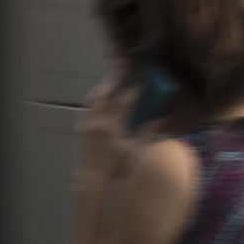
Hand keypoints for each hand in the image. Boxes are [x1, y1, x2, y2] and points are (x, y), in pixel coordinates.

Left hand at [76, 64, 145, 178]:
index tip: (142, 81)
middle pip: (105, 93)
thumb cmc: (115, 167)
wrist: (90, 177)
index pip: (124, 102)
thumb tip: (162, 119)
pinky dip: (96, 98)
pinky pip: (88, 106)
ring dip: (104, 86)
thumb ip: (148, 133)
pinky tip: (101, 96)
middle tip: (122, 66)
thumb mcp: (135, 151)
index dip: (134, 90)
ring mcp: (87, 123)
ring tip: (112, 77)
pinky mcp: (81, 127)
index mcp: (112, 127)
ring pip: (94, 98)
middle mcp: (97, 121)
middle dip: (114, 78)